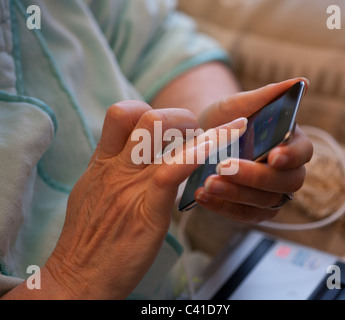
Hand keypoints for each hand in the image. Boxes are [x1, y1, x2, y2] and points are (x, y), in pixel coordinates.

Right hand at [43, 101, 245, 298]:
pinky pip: (170, 172)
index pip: (121, 113)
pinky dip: (193, 157)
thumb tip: (133, 156)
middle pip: (147, 115)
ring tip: (215, 142)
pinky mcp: (147, 211)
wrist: (79, 276)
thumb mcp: (93, 192)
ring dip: (195, 131)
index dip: (147, 110)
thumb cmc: (88, 238)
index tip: (167, 127)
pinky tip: (213, 151)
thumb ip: (113, 169)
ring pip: (160, 132)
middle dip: (179, 117)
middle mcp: (117, 167)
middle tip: (195, 135)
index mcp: (103, 162)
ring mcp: (131, 186)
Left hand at [194, 78, 312, 222]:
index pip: (303, 152)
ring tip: (207, 184)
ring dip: (236, 194)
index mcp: (290, 143)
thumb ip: (267, 95)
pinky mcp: (251, 209)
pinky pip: (243, 215)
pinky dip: (223, 207)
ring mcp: (270, 194)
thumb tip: (302, 83)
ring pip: (264, 202)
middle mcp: (285, 172)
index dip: (291, 156)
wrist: (203, 138)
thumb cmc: (226, 119)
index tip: (273, 156)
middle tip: (224, 167)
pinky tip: (202, 196)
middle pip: (285, 183)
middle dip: (256, 177)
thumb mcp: (240, 104)